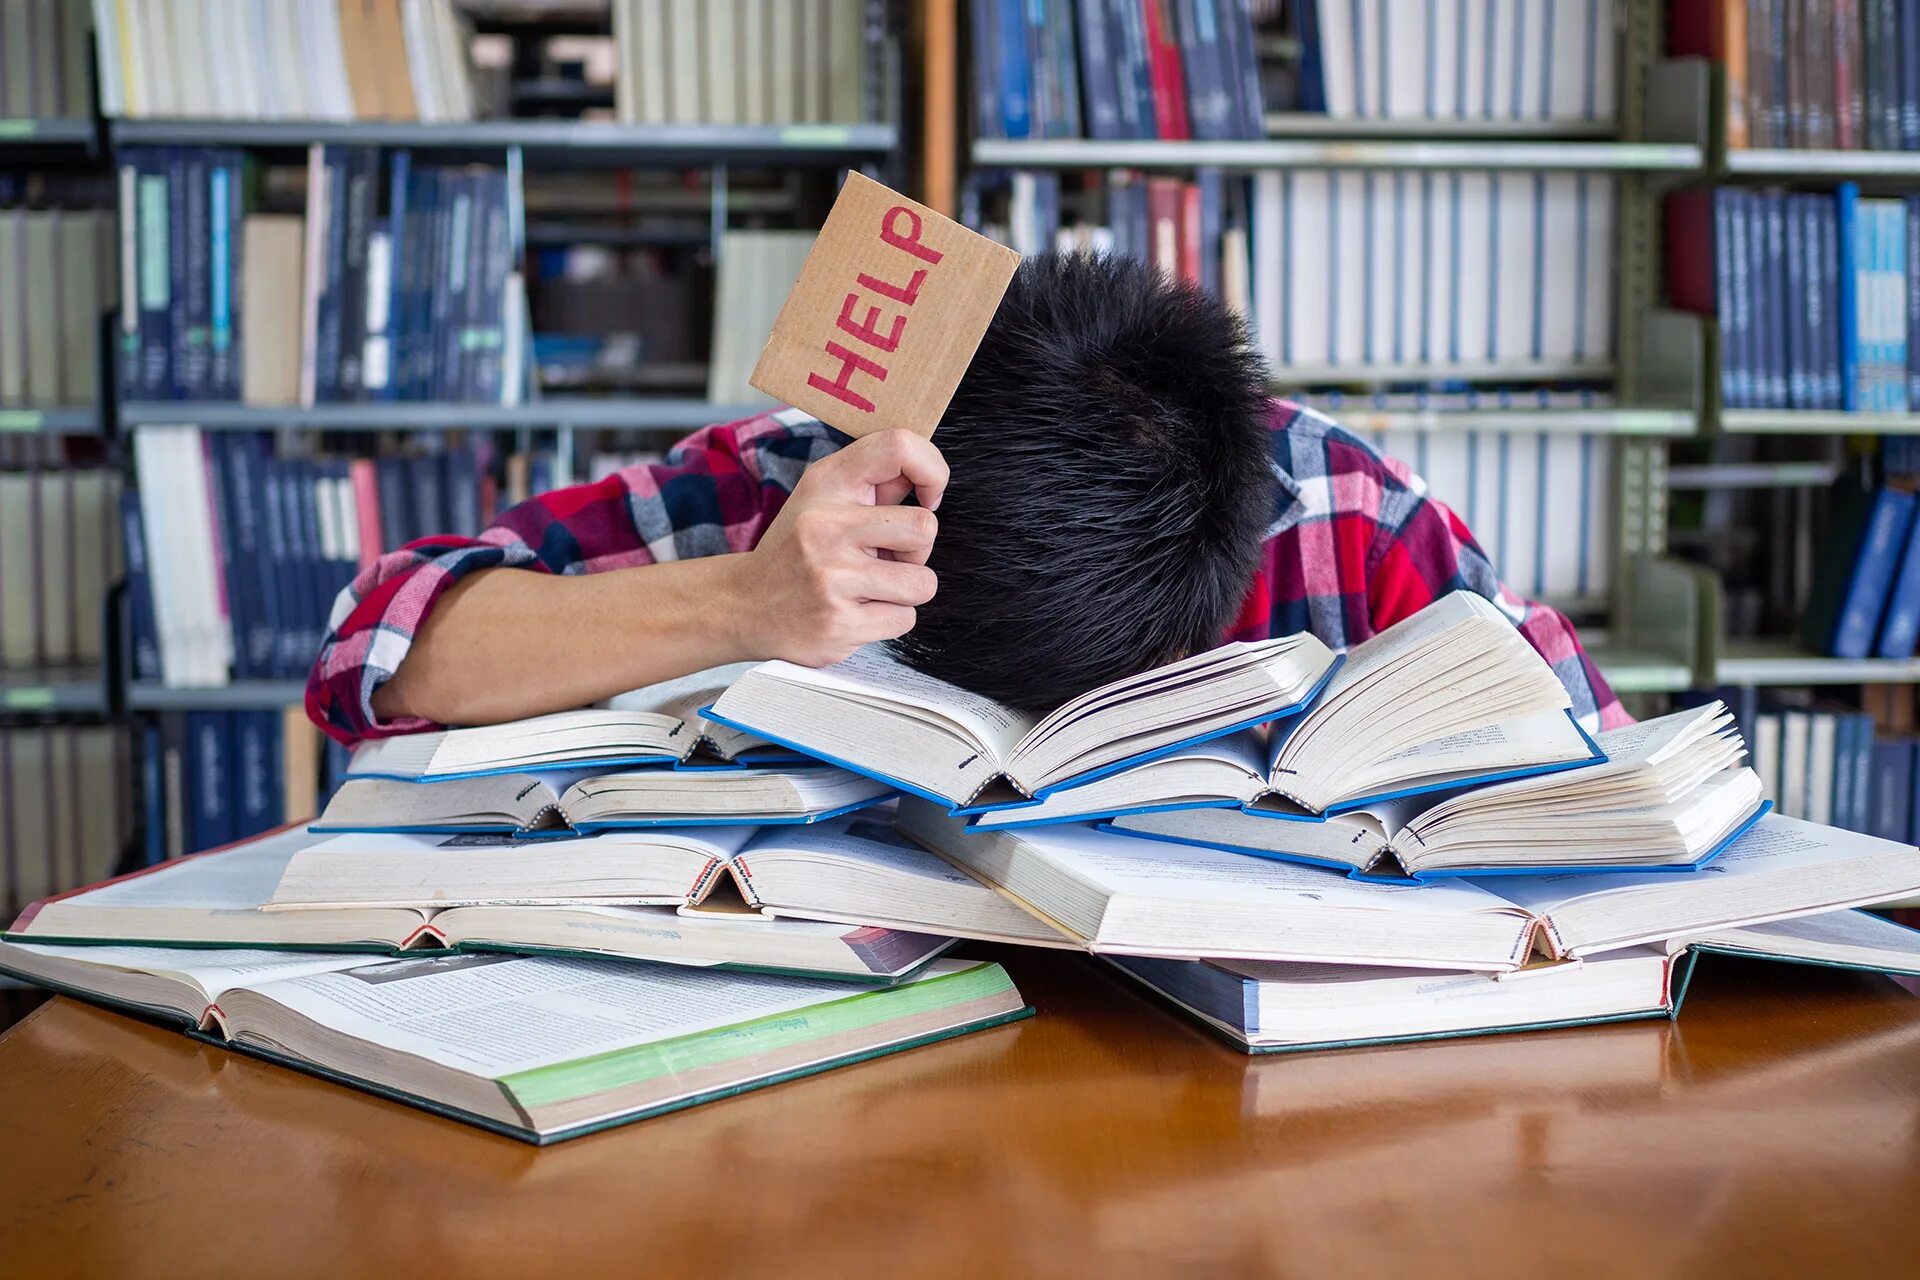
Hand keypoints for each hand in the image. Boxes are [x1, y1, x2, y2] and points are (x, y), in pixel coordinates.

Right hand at [726, 429, 948, 666]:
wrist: (744, 604)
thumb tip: (931, 473)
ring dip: (905, 589)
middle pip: (925, 528)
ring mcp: (832, 578)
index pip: (899, 446)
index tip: (928, 496)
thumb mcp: (823, 497)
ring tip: (870, 586)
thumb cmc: (797, 547)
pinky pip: (905, 620)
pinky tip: (857, 610)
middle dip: (918, 550)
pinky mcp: (840, 625)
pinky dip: (888, 618)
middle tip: (887, 557)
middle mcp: (827, 526)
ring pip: (923, 582)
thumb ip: (875, 484)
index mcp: (827, 484)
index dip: (932, 470)